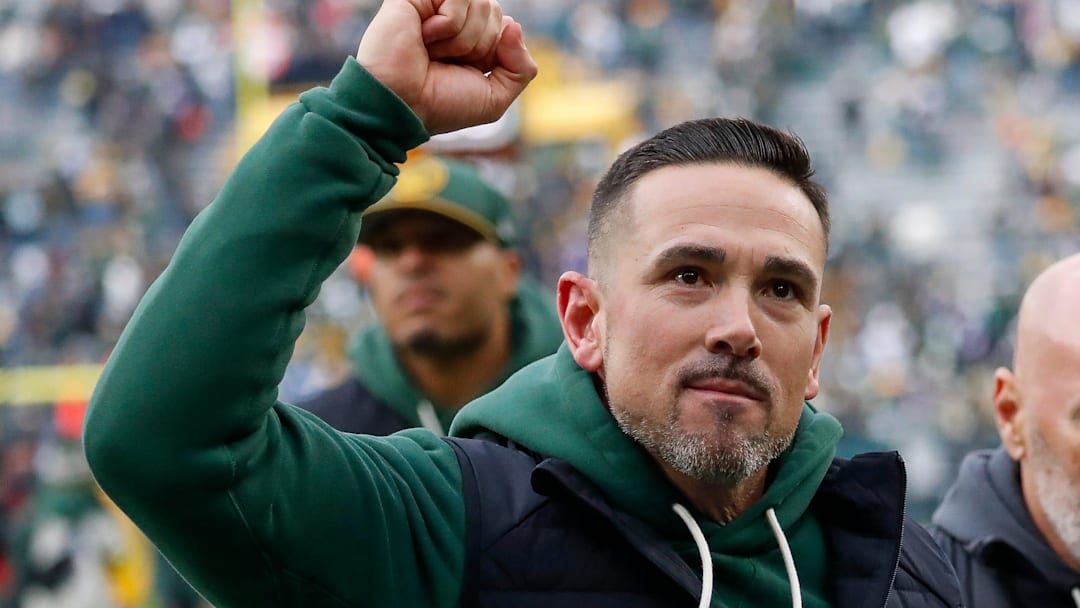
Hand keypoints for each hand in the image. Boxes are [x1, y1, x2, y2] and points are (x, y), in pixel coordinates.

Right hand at [357, 0, 536, 134]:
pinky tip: (424, 37)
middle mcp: (454, 18)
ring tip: (432, 52)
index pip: (505, 25)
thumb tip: (514, 25)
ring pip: (480, 4)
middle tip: (447, 62)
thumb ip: (522, 68)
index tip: (468, 71)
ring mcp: (435, 4)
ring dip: (461, 39)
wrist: (402, 106)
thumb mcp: (495, 98)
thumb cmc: (440, 105)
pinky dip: (447, 25)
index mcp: (472, 38)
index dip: (494, 52)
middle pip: (494, 11)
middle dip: (478, 45)